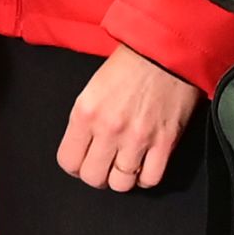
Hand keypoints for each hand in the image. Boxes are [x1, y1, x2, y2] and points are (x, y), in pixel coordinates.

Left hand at [53, 47, 198, 191]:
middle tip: (105, 165)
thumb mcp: (93, 88)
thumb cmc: (130, 64)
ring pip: (121, 184)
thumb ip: (85, 120)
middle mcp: (108, 129)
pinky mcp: (165, 142)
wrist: (165, 50)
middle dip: (97, 175)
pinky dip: (147, 177)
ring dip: (123, 177)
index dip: (75, 166)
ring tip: (126, 164)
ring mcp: (138, 138)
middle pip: (93, 177)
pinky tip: (145, 165)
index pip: (68, 161)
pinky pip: (151, 179)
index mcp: (85, 113)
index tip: (84, 161)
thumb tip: (84, 147)